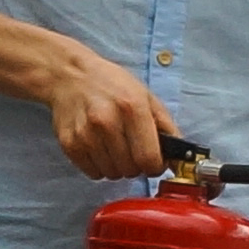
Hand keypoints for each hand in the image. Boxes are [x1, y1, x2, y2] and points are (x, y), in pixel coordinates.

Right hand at [39, 42, 177, 180]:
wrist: (69, 75)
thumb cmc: (112, 85)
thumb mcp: (146, 96)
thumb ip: (166, 126)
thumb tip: (179, 159)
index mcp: (132, 108)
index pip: (149, 158)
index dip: (156, 167)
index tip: (155, 163)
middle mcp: (107, 122)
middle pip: (130, 169)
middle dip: (137, 166)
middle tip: (133, 151)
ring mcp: (85, 134)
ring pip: (112, 174)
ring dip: (118, 167)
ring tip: (115, 148)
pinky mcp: (69, 143)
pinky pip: (92, 173)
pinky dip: (99, 167)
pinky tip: (100, 149)